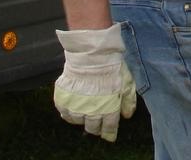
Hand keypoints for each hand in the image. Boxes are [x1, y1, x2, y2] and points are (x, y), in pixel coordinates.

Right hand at [54, 23, 136, 141]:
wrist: (91, 55)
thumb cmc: (111, 67)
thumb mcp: (126, 82)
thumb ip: (128, 101)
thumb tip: (127, 115)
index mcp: (108, 109)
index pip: (108, 129)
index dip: (109, 133)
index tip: (109, 135)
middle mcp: (91, 113)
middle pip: (92, 128)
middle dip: (96, 126)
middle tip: (97, 121)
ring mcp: (75, 107)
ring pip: (78, 122)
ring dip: (83, 118)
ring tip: (85, 111)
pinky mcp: (63, 100)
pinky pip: (65, 114)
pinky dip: (69, 113)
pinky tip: (74, 107)